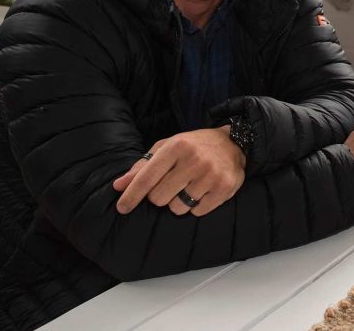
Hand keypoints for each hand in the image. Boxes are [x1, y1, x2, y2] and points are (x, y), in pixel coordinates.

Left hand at [113, 126, 245, 216]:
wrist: (234, 143)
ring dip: (179, 202)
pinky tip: (203, 191)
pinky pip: (197, 212)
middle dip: (160, 196)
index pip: (147, 177)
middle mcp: (194, 159)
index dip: (132, 195)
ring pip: (177, 208)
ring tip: (190, 186)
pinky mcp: (224, 188)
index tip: (122, 208)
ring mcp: (211, 175)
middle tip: (172, 184)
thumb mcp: (168, 147)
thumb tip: (119, 186)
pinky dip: (196, 206)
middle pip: (159, 198)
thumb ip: (142, 166)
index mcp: (177, 146)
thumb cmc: (194, 146)